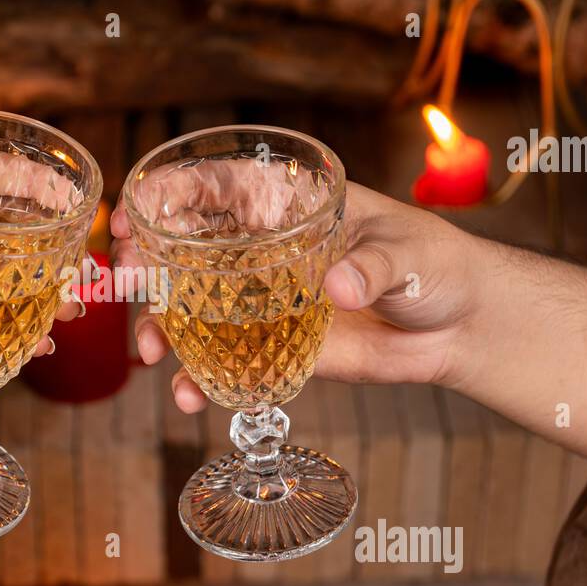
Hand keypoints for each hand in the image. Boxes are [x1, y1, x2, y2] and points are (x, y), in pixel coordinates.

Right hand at [111, 181, 483, 412]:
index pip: (216, 189)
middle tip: (127, 280)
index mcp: (289, 207)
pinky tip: (190, 396)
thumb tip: (340, 286)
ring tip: (150, 352)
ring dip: (161, 328)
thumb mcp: (409, 254)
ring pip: (193, 310)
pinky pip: (226, 362)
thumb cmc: (437, 263)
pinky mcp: (276, 347)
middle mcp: (264, 252)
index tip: (132, 214)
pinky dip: (201, 380)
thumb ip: (374, 266)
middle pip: (185, 250)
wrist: (459, 327)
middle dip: (146, 264)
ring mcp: (265, 302)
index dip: (167, 196)